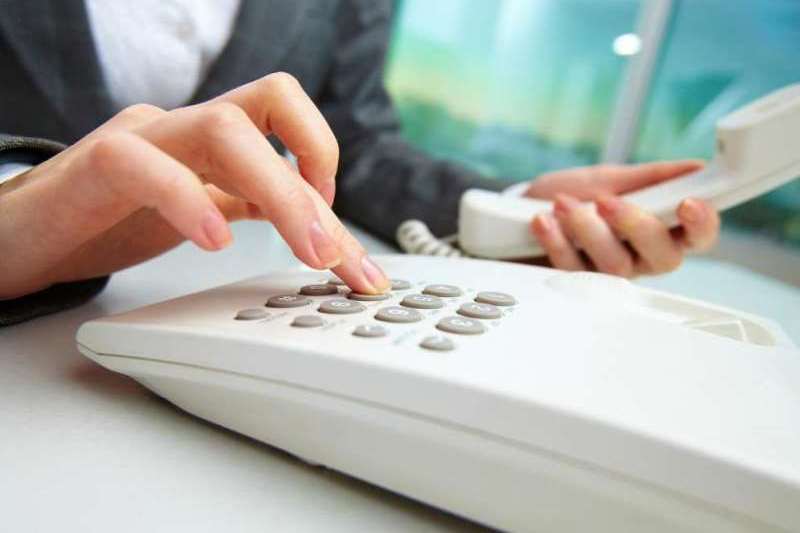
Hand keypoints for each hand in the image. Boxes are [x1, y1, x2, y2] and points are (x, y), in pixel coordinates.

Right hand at [0, 72, 389, 298]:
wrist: (23, 237)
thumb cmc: (109, 220)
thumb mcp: (202, 212)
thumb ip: (252, 205)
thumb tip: (318, 223)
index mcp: (212, 140)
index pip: (288, 124)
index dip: (327, 162)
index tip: (341, 234)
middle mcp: (183, 128)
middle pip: (270, 107)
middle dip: (317, 187)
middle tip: (338, 257)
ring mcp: (141, 139)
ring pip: (222, 127)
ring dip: (280, 192)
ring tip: (305, 251)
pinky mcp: (94, 166)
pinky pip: (143, 165)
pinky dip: (188, 200)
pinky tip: (214, 240)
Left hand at [524, 161, 719, 276]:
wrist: (516, 215)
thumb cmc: (570, 196)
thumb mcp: (608, 178)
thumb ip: (649, 178)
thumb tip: (695, 168)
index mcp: (659, 229)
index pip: (697, 235)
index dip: (702, 224)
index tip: (688, 203)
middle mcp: (640, 257)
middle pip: (664, 257)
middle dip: (635, 224)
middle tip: (605, 200)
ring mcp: (609, 274)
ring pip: (616, 265)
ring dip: (586, 228)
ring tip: (563, 204)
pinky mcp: (576, 285)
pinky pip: (575, 271)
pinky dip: (557, 240)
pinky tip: (544, 221)